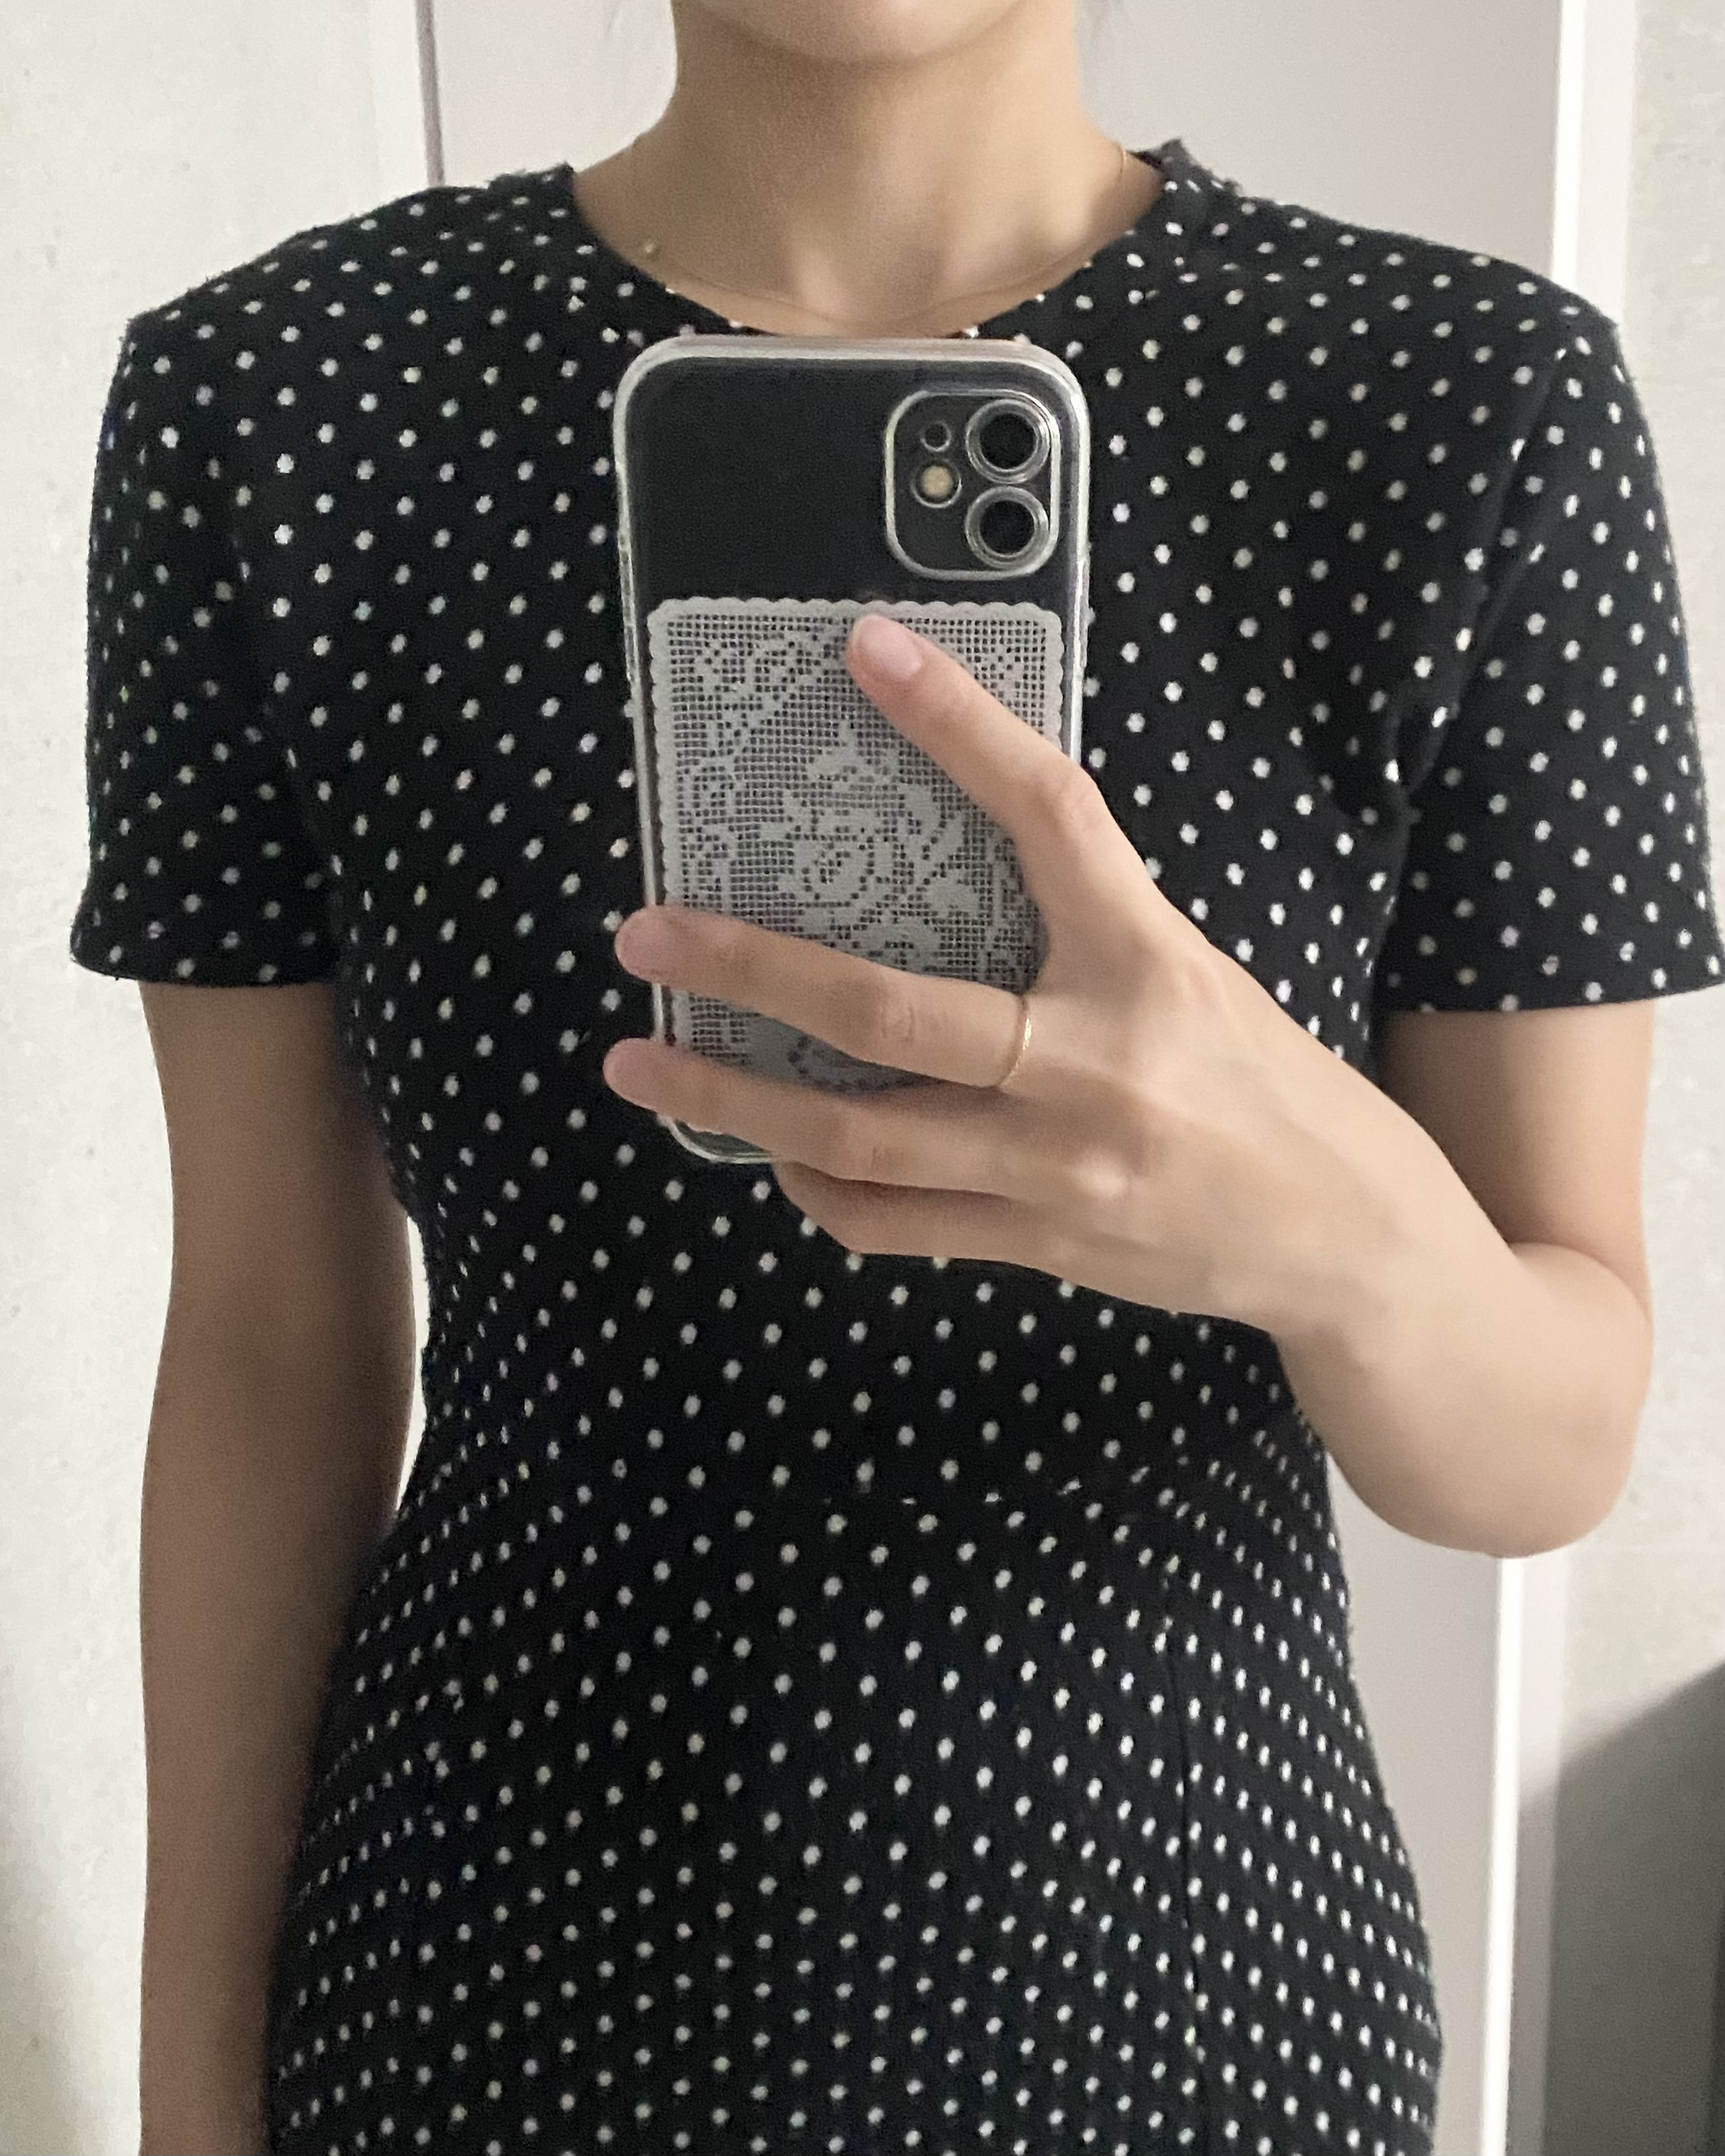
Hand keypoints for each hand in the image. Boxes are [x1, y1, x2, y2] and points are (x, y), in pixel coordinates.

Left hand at [604, 611, 1393, 1334]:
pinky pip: (895, 1224)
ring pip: (864, 1137)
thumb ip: (1087, 932)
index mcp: (1149, 964)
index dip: (958, 726)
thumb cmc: (1271, 1087)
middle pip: (891, 1014)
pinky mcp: (1039, 1244)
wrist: (1350, 1240)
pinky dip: (818, 1188)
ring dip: (737, 1102)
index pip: (1051, 815)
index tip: (867, 650)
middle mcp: (1096, 1064)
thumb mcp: (1195, 977)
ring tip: (641, 1068)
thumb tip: (954, 872)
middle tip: (644, 937)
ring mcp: (1059, 1168)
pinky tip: (774, 1154)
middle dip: (751, 972)